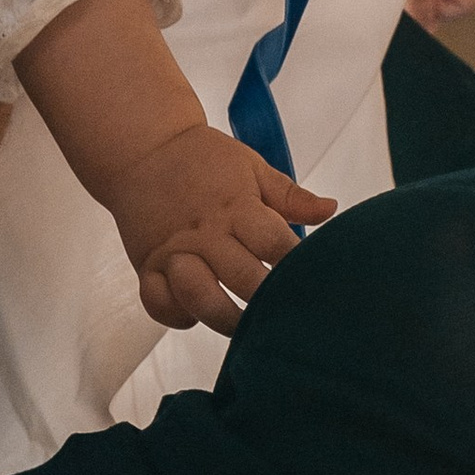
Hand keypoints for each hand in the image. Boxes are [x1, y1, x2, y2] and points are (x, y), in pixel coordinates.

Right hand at [107, 123, 337, 337]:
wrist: (143, 147)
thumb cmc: (202, 159)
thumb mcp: (252, 166)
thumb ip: (290, 195)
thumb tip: (331, 209)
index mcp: (237, 207)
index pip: (275, 245)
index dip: (298, 268)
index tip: (316, 283)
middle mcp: (205, 232)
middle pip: (244, 279)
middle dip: (270, 301)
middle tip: (289, 315)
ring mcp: (174, 252)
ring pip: (200, 298)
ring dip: (226, 318)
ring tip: (246, 327)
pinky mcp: (147, 265)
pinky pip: (158, 303)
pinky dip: (178, 315)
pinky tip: (196, 314)